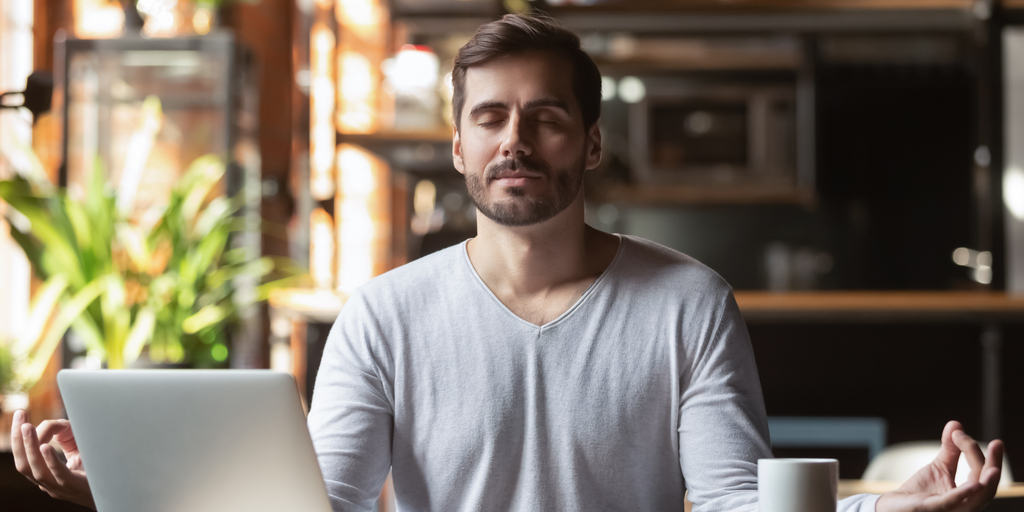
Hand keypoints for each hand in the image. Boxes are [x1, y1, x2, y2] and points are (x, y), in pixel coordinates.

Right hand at [10, 409, 95, 509]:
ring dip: (29, 446)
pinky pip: (59, 474)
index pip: (24, 459)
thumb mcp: (77, 451)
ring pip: (37, 469)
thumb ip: (65, 438)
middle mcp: (49, 484)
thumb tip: (55, 424)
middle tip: (19, 414)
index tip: (20, 415)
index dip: (18, 439)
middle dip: (18, 439)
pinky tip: (45, 446)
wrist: (117, 490)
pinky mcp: (76, 486)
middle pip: (24, 464)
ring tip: (27, 426)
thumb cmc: (98, 470)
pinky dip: (50, 460)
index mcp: (47, 476)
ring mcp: (60, 488)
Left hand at [875, 421, 1002, 511]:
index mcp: (967, 496)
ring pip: (976, 500)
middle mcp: (963, 506)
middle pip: (986, 488)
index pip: (982, 477)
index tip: (988, 439)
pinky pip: (951, 503)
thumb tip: (955, 424)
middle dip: (994, 467)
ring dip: (986, 484)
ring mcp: (950, 510)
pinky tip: (973, 485)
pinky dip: (962, 494)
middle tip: (997, 444)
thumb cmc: (920, 491)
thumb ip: (950, 450)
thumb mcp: (939, 468)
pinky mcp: (932, 509)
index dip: (988, 458)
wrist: (894, 506)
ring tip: (993, 468)